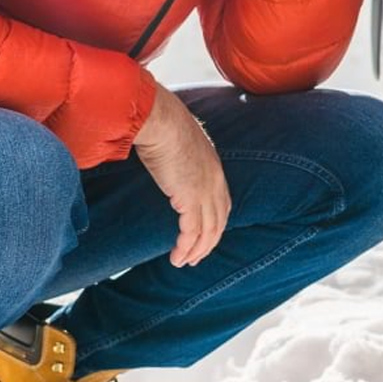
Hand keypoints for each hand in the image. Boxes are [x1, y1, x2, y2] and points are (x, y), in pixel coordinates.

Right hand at [132, 83, 231, 266]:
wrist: (160, 119)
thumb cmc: (162, 122)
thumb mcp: (177, 139)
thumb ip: (177, 152)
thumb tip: (163, 152)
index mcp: (214, 166)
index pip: (222, 202)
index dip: (215, 222)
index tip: (205, 235)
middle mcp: (215, 180)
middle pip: (219, 220)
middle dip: (209, 242)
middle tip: (196, 257)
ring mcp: (206, 190)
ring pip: (208, 231)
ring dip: (196, 250)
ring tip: (183, 262)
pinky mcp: (191, 199)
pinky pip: (192, 232)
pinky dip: (186, 248)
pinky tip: (177, 258)